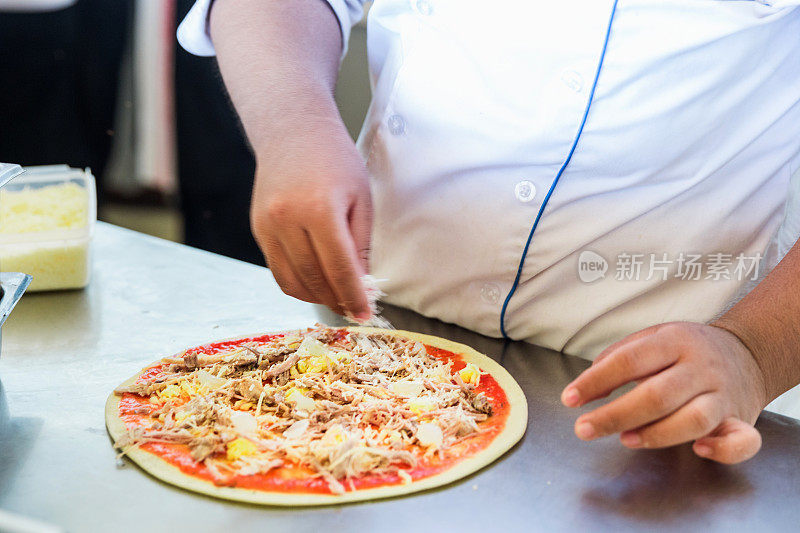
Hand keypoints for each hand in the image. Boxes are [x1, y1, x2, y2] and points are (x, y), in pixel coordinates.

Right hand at [250, 116, 371, 318]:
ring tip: (336, 299)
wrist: (292, 130)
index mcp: (319, 210)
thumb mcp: (361, 198)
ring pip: (291, 281)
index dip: (353, 296)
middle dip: (336, 300)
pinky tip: (316, 284)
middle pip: (314, 278)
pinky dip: (297, 284)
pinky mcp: (258, 228)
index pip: (339, 268)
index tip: (364, 315)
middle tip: (353, 310)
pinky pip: (278, 269)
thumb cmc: (335, 160)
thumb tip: (361, 285)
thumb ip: (360, 244)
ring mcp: (267, 225)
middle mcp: (287, 219)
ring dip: (316, 297)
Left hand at [561, 322, 768, 463]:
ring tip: (625, 439)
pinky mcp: (742, 419)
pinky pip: (742, 440)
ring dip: (656, 434)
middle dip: (616, 415)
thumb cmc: (685, 350)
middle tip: (584, 428)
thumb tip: (586, 388)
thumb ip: (618, 358)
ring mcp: (724, 394)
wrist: (748, 353)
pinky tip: (698, 451)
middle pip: (657, 395)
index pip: (630, 360)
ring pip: (694, 419)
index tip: (570, 398)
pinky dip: (723, 451)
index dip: (596, 381)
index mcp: (675, 340)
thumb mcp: (652, 338)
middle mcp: (701, 367)